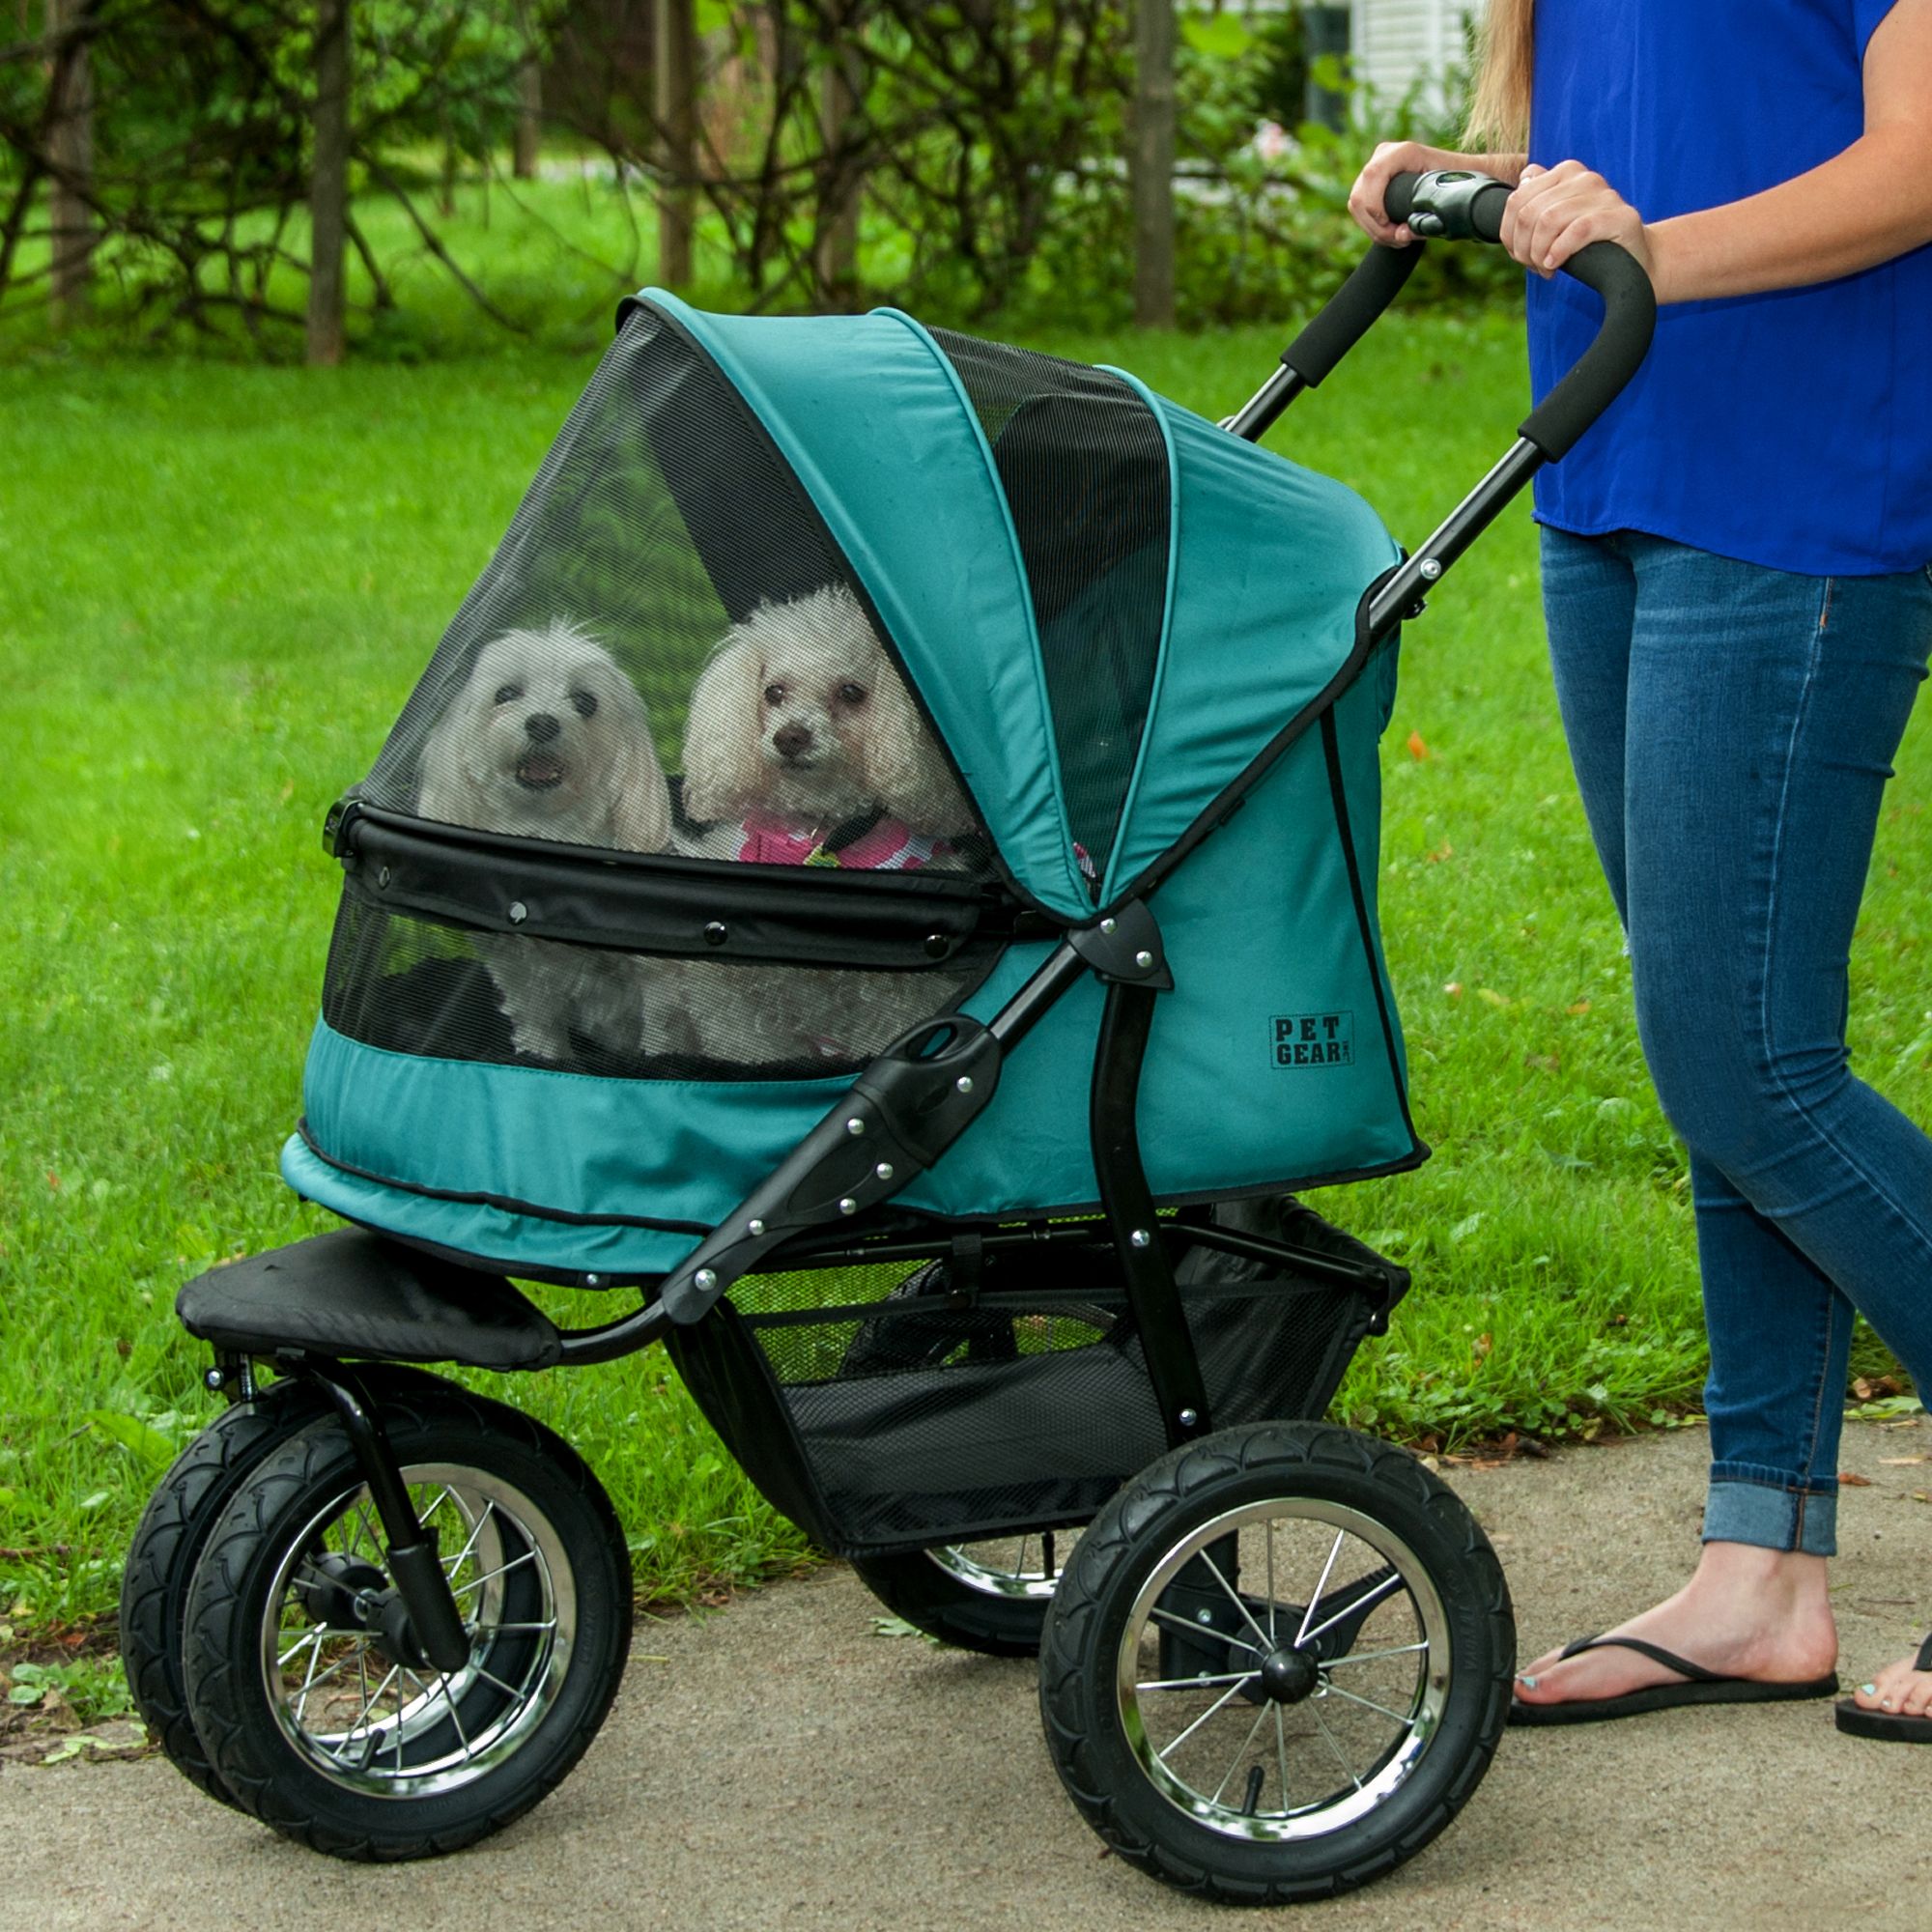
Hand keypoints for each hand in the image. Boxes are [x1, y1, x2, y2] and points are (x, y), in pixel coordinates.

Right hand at [1348, 141, 1484, 245]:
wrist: (1460, 176)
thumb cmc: (1458, 184)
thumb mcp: (1448, 199)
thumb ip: (1426, 218)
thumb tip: (1402, 234)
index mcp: (1404, 152)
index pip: (1373, 175)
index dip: (1374, 205)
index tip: (1388, 224)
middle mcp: (1385, 155)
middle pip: (1359, 194)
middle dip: (1375, 225)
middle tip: (1398, 239)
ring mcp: (1376, 167)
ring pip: (1356, 205)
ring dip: (1373, 229)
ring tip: (1398, 239)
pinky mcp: (1371, 183)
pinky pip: (1358, 209)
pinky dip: (1371, 227)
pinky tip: (1391, 233)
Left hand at [1502, 160, 1656, 281]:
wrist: (1633, 260)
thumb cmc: (1589, 243)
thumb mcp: (1557, 221)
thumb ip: (1538, 201)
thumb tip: (1522, 182)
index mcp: (1566, 173)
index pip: (1517, 199)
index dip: (1509, 233)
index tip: (1519, 254)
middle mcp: (1584, 178)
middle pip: (1529, 212)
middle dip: (1523, 247)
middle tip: (1533, 266)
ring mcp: (1604, 195)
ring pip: (1548, 220)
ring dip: (1539, 253)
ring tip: (1546, 269)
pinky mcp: (1618, 217)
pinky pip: (1576, 231)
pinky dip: (1558, 252)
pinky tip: (1555, 265)